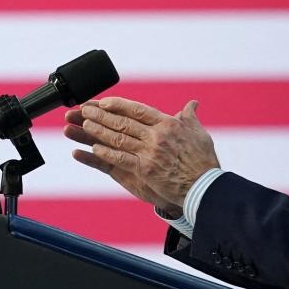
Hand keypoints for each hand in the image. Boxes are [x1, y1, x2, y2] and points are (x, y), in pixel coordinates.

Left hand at [67, 97, 219, 208]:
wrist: (205, 186)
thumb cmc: (203, 160)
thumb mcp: (199, 133)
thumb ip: (190, 117)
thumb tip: (192, 103)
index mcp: (168, 124)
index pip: (138, 110)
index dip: (118, 105)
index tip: (103, 102)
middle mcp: (157, 136)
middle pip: (123, 122)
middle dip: (101, 115)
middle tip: (85, 110)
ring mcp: (150, 153)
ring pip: (119, 138)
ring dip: (99, 131)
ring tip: (84, 125)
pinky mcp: (145, 170)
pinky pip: (121, 159)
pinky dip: (106, 152)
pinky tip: (93, 148)